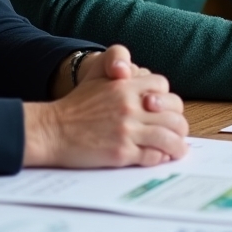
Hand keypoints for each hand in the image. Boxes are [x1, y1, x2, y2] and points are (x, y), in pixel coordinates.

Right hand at [24, 45, 188, 167]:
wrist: (52, 130)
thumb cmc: (74, 106)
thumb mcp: (96, 77)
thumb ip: (121, 73)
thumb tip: (146, 87)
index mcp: (125, 86)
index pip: (163, 87)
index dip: (167, 99)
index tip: (166, 109)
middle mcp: (129, 106)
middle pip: (173, 113)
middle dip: (179, 123)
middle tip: (177, 131)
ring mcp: (127, 130)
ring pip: (169, 138)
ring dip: (178, 145)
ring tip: (178, 149)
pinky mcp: (122, 152)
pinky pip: (153, 156)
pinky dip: (161, 158)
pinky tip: (161, 158)